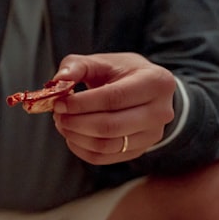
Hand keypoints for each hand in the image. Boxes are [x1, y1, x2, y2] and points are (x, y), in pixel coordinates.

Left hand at [51, 52, 176, 164]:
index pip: (114, 98)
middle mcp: (160, 112)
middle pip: (110, 126)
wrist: (144, 92)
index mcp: (156, 82)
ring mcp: (152, 135)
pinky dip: (81, 149)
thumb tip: (59, 81)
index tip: (59, 103)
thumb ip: (77, 66)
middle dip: (76, 122)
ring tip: (62, 123)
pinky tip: (71, 135)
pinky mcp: (138, 151)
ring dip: (76, 136)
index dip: (82, 104)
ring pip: (106, 145)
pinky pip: (103, 157)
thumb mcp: (101, 62)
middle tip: (57, 114)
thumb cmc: (121, 74)